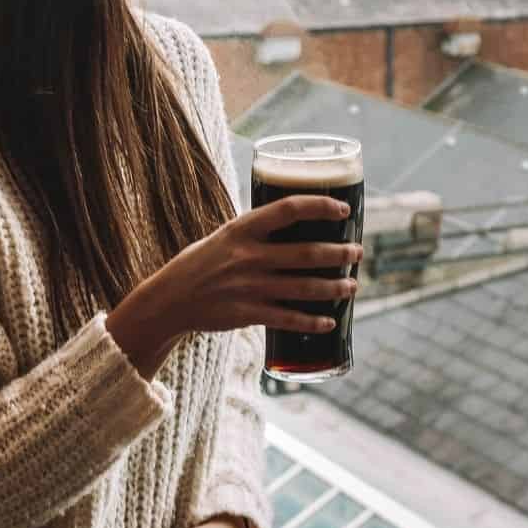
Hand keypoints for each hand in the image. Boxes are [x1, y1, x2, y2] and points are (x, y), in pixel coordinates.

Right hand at [107, 195, 362, 377]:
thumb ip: (256, 232)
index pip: (288, 210)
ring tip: (352, 286)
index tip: (343, 209)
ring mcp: (249, 287)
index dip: (320, 206)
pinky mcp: (247, 314)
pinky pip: (288, 319)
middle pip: (306, 253)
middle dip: (339, 253)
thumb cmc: (200, 263)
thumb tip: (295, 222)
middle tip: (358, 252)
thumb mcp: (224, 237)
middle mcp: (248, 256)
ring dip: (335, 287)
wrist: (169, 300)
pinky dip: (313, 321)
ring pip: (304, 287)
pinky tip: (329, 321)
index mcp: (242, 230)